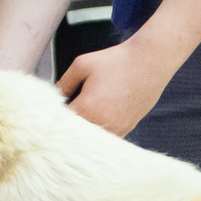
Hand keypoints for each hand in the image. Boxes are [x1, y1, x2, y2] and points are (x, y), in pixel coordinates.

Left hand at [56, 33, 181, 136]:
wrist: (150, 62)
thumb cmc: (116, 61)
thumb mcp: (82, 65)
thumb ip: (62, 83)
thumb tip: (52, 97)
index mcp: (87, 108)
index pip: (60, 123)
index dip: (52, 118)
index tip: (50, 112)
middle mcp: (102, 124)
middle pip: (75, 135)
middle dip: (67, 126)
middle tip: (64, 113)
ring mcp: (116, 129)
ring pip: (91, 139)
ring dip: (84, 131)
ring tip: (83, 115)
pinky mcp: (127, 129)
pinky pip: (106, 136)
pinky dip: (99, 130)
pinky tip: (99, 116)